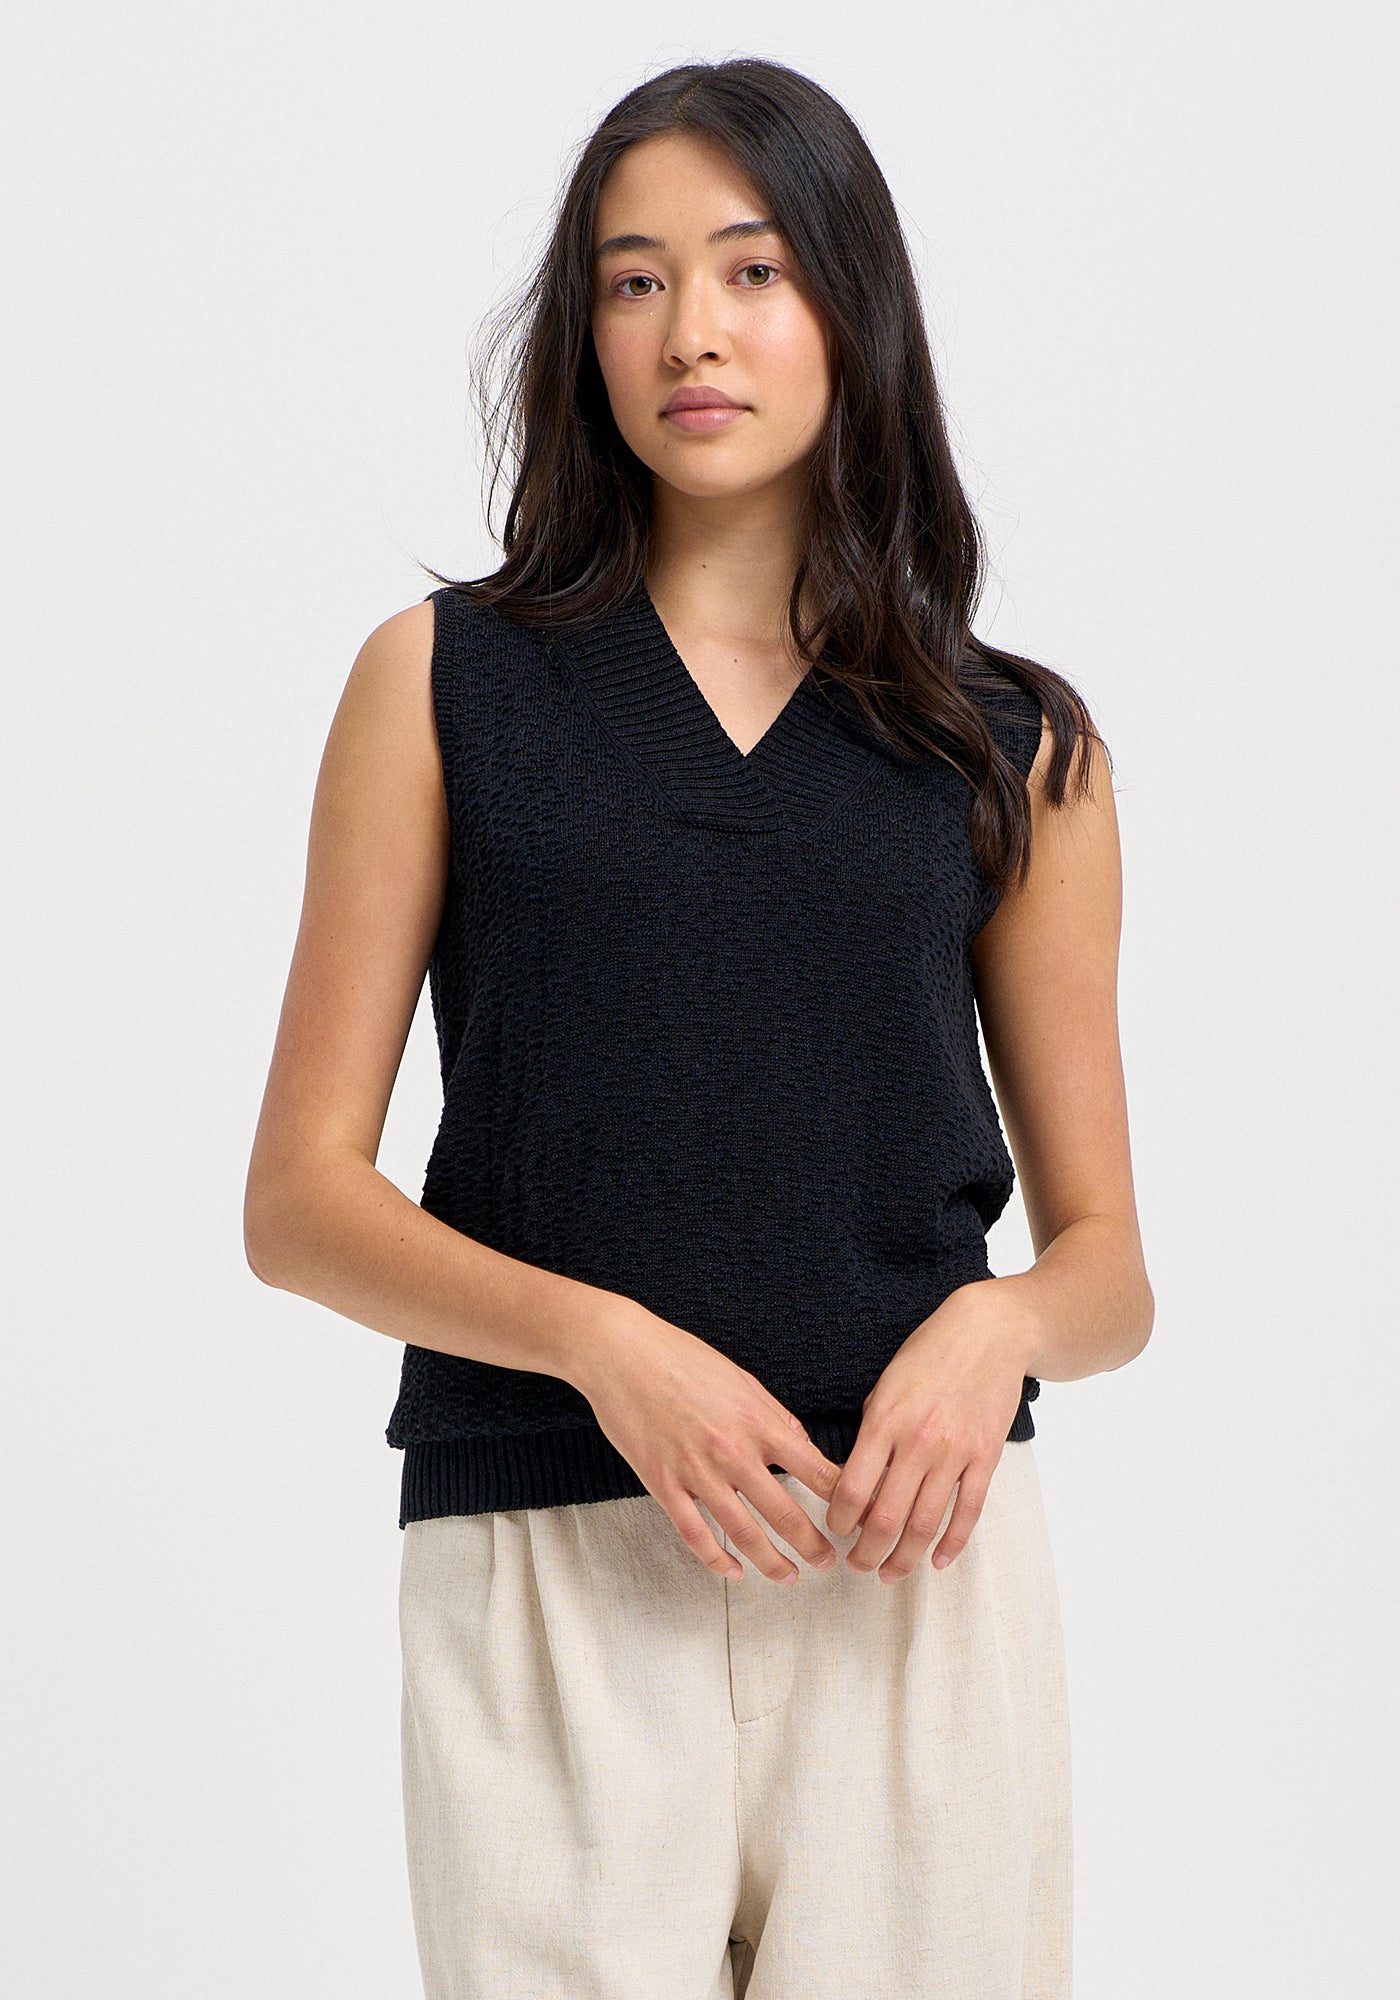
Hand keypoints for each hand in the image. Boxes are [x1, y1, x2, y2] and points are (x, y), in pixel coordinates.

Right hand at [573, 1304, 843, 1586]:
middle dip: (814, 1545)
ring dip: (772, 1562)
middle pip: (786, 1513)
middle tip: (829, 1563)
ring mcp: (696, 1471)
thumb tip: (803, 1448)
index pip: (816, 1471)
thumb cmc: (682, 1359)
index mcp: (759, 1421)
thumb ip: (775, 1418)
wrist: (623, 1354)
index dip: (842, 1501)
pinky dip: (717, 1560)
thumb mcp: (742, 1380)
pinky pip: (695, 1534)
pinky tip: (733, 1572)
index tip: (853, 1518)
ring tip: (789, 1577)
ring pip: (743, 1533)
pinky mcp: (662, 1483)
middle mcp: (733, 1451)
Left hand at [825, 1280, 1036, 1581]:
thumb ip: (871, 1433)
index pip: (852, 1489)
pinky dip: (952, 1544)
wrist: (990, 1332)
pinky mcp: (986, 1457)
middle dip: (865, 1552)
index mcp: (884, 1421)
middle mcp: (918, 1442)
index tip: (834, 1532)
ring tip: (889, 1573)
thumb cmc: (930, 1354)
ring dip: (903, 1558)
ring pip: (925, 1525)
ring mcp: (955, 1452)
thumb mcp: (886, 1386)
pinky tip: (938, 1560)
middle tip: (857, 1566)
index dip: (839, 1521)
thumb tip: (854, 1482)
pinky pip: (968, 1512)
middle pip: (886, 1519)